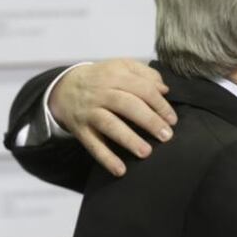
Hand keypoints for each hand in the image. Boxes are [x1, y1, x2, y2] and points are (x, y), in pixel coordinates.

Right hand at [48, 59, 176, 176]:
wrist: (64, 87)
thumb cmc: (103, 78)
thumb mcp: (122, 67)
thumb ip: (146, 74)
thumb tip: (164, 89)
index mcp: (115, 75)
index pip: (142, 88)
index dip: (159, 104)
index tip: (172, 120)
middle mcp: (101, 93)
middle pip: (127, 105)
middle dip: (149, 121)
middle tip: (167, 136)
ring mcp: (89, 112)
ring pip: (109, 125)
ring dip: (129, 139)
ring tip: (146, 152)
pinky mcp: (80, 129)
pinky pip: (92, 145)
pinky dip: (106, 158)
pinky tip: (120, 170)